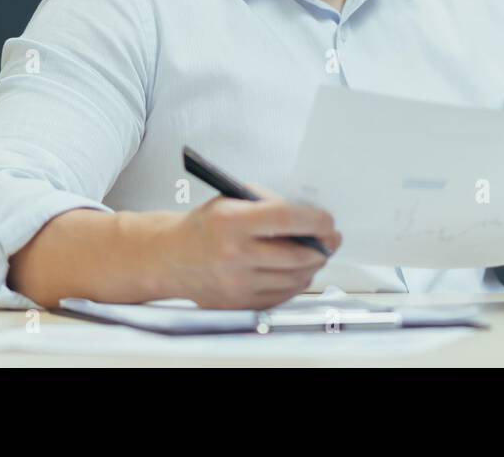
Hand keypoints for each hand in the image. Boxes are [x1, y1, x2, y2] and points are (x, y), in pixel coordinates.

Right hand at [161, 183, 341, 308]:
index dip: (316, 220)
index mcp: (232, 222)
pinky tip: (297, 270)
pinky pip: (282, 296)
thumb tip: (312, 217)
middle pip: (297, 255)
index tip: (328, 221)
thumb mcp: (234, 199)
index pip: (286, 219)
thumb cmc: (207, 224)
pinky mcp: (239, 304)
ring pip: (294, 279)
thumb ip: (272, 204)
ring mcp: (236, 284)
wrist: (172, 257)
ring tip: (316, 253)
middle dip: (323, 246)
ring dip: (312, 265)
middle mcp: (234, 255)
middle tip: (331, 238)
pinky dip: (296, 283)